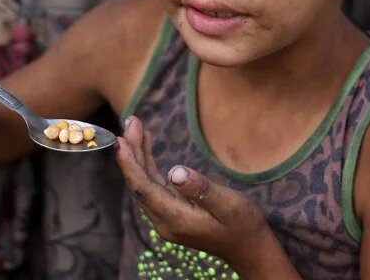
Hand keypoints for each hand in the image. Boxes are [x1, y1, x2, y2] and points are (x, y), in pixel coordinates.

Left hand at [115, 115, 290, 275]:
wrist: (248, 247)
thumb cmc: (242, 225)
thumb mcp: (228, 205)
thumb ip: (201, 189)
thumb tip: (175, 171)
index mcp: (175, 219)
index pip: (144, 189)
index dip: (131, 165)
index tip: (121, 141)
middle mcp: (164, 221)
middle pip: (140, 183)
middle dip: (132, 152)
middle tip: (130, 121)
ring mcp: (167, 217)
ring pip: (145, 183)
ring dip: (138, 155)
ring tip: (135, 127)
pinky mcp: (172, 211)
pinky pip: (154, 185)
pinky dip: (148, 163)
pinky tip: (146, 145)